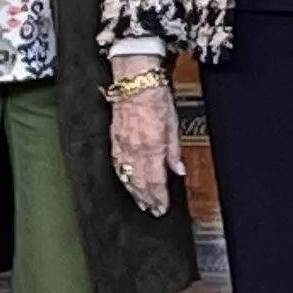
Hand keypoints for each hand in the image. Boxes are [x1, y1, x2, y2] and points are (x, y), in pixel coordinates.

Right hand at [107, 83, 182, 216]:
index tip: (162, 208)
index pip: (155, 181)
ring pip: (127, 176)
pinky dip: (123, 177)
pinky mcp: (115, 140)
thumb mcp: (173, 124)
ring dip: (134, 192)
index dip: (159, 198)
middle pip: (140, 183)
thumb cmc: (156, 97)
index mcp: (152, 147)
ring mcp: (122, 146)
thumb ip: (174, 150)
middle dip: (146, 199)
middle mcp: (135, 150)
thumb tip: (178, 170)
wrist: (135, 82)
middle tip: (152, 210)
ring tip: (141, 202)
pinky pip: (118, 165)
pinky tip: (126, 182)